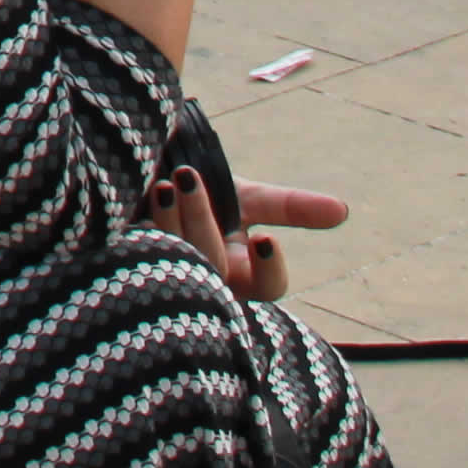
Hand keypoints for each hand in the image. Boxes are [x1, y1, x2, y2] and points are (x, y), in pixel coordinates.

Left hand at [150, 170, 350, 299]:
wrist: (138, 180)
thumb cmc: (199, 193)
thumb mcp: (245, 198)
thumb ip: (288, 205)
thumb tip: (342, 211)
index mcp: (240, 274)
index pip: (268, 289)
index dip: (269, 270)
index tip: (265, 237)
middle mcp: (206, 284)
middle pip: (213, 272)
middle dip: (202, 222)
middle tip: (188, 178)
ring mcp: (166, 281)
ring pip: (174, 265)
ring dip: (169, 221)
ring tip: (163, 182)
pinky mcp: (125, 271)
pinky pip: (134, 261)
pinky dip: (137, 232)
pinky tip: (138, 201)